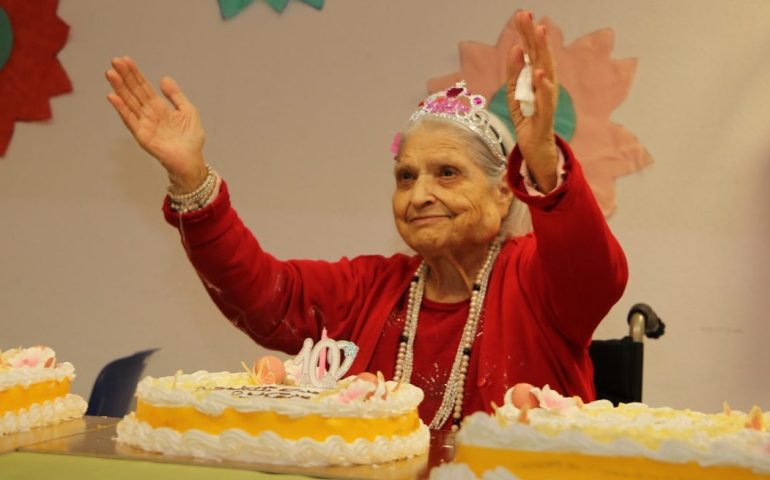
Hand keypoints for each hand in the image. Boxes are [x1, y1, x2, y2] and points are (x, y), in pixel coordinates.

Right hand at [105, 57, 206, 192]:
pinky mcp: (142, 136)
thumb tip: (164, 78)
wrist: (192, 161)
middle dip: (124, 77)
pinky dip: (121, 108)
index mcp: (158, 107)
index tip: (125, 60)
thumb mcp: (188, 111)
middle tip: (114, 61)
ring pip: (129, 103)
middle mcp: (148, 114)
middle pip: (134, 92)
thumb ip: (176, 95)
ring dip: (119, 88)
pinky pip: (130, 120)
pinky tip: (113, 96)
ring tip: (110, 74)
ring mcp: (144, 124)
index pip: (143, 87)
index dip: (135, 74)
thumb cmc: (191, 139)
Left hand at [505, 11, 558, 192]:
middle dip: (534, 36)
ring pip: (546, 73)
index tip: (522, 14)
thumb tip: (515, 48)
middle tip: (527, 15)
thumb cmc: (527, 120)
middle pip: (540, 57)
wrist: (535, 150)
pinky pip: (544, 102)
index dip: (527, 34)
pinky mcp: (544, 119)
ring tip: (539, 33)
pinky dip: (542, 87)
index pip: (532, 52)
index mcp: (537, 79)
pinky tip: (539, 73)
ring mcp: (547, 101)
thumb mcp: (515, 94)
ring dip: (542, 52)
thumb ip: (514, 72)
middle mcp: (545, 86)